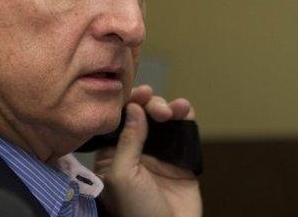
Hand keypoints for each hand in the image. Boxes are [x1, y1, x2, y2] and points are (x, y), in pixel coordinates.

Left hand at [93, 85, 201, 216]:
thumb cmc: (136, 212)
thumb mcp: (122, 175)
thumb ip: (127, 140)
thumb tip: (133, 108)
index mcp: (113, 155)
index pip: (118, 120)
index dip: (128, 102)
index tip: (140, 93)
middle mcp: (135, 151)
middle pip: (141, 115)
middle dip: (150, 104)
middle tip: (157, 108)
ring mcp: (159, 154)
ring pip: (162, 120)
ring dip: (168, 107)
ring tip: (173, 109)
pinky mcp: (181, 159)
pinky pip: (183, 132)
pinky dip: (185, 117)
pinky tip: (184, 109)